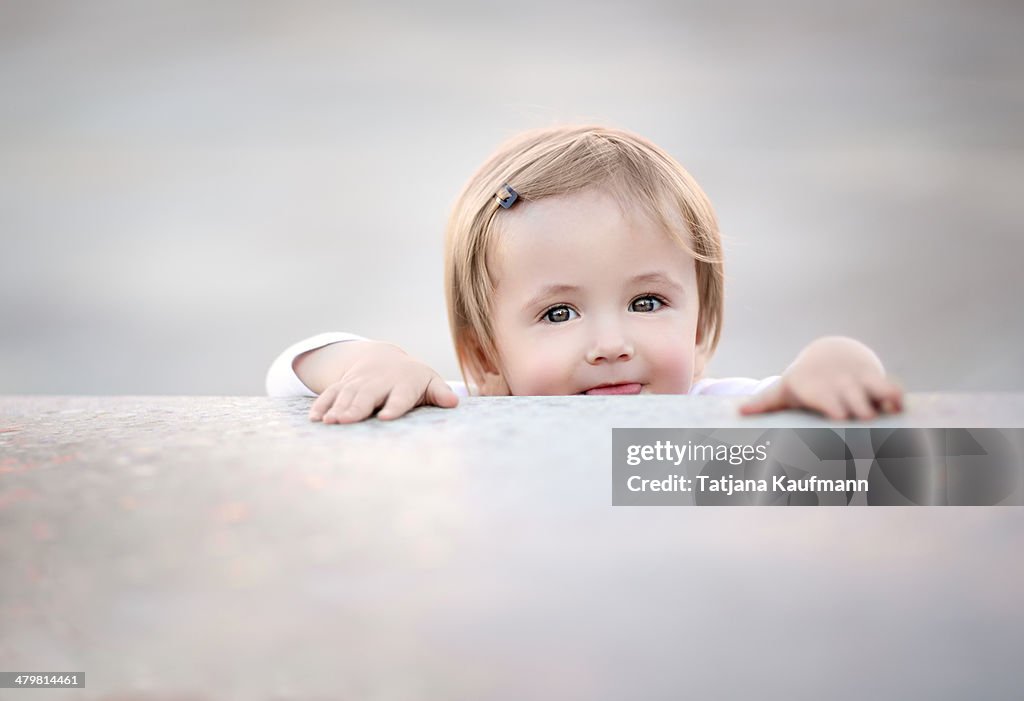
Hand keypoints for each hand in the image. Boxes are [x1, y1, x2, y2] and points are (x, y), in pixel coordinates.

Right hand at [309, 342, 457, 422]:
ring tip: (330, 422)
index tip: (386, 418)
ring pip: (346, 394)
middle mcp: (379, 382)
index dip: (393, 406)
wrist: (383, 358)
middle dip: (356, 408)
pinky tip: (315, 419)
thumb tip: (453, 402)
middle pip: (367, 395)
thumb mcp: (429, 382)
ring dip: (337, 408)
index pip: (399, 396)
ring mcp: (358, 382)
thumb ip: (440, 393)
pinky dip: (321, 405)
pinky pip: (330, 393)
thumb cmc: (413, 378)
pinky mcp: (343, 385)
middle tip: (347, 421)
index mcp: (404, 383)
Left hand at [739, 336, 903, 419]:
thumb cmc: (805, 381)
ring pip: (877, 389)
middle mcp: (841, 385)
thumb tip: (739, 412)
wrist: (831, 355)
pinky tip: (904, 409)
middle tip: (868, 423)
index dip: (833, 406)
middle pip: (854, 400)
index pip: (826, 399)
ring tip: (892, 413)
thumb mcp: (786, 389)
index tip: (840, 418)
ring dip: (884, 400)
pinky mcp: (878, 382)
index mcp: (818, 390)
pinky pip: (892, 387)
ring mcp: (861, 383)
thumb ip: (765, 402)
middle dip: (860, 410)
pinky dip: (899, 396)